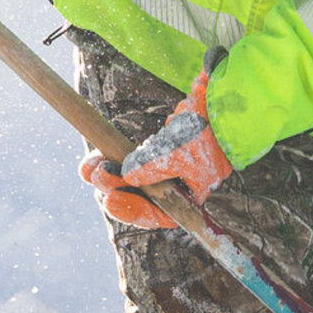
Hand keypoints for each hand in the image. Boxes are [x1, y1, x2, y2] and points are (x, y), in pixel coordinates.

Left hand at [78, 73, 232, 227]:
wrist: (222, 97)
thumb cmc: (207, 131)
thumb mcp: (178, 153)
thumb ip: (152, 166)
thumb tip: (127, 175)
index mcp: (189, 196)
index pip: (158, 214)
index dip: (133, 211)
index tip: (110, 201)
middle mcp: (176, 186)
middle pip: (140, 196)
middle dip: (115, 186)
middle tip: (96, 173)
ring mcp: (166, 167)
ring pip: (131, 178)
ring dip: (110, 171)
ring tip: (90, 163)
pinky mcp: (158, 148)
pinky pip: (132, 159)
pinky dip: (116, 156)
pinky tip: (101, 150)